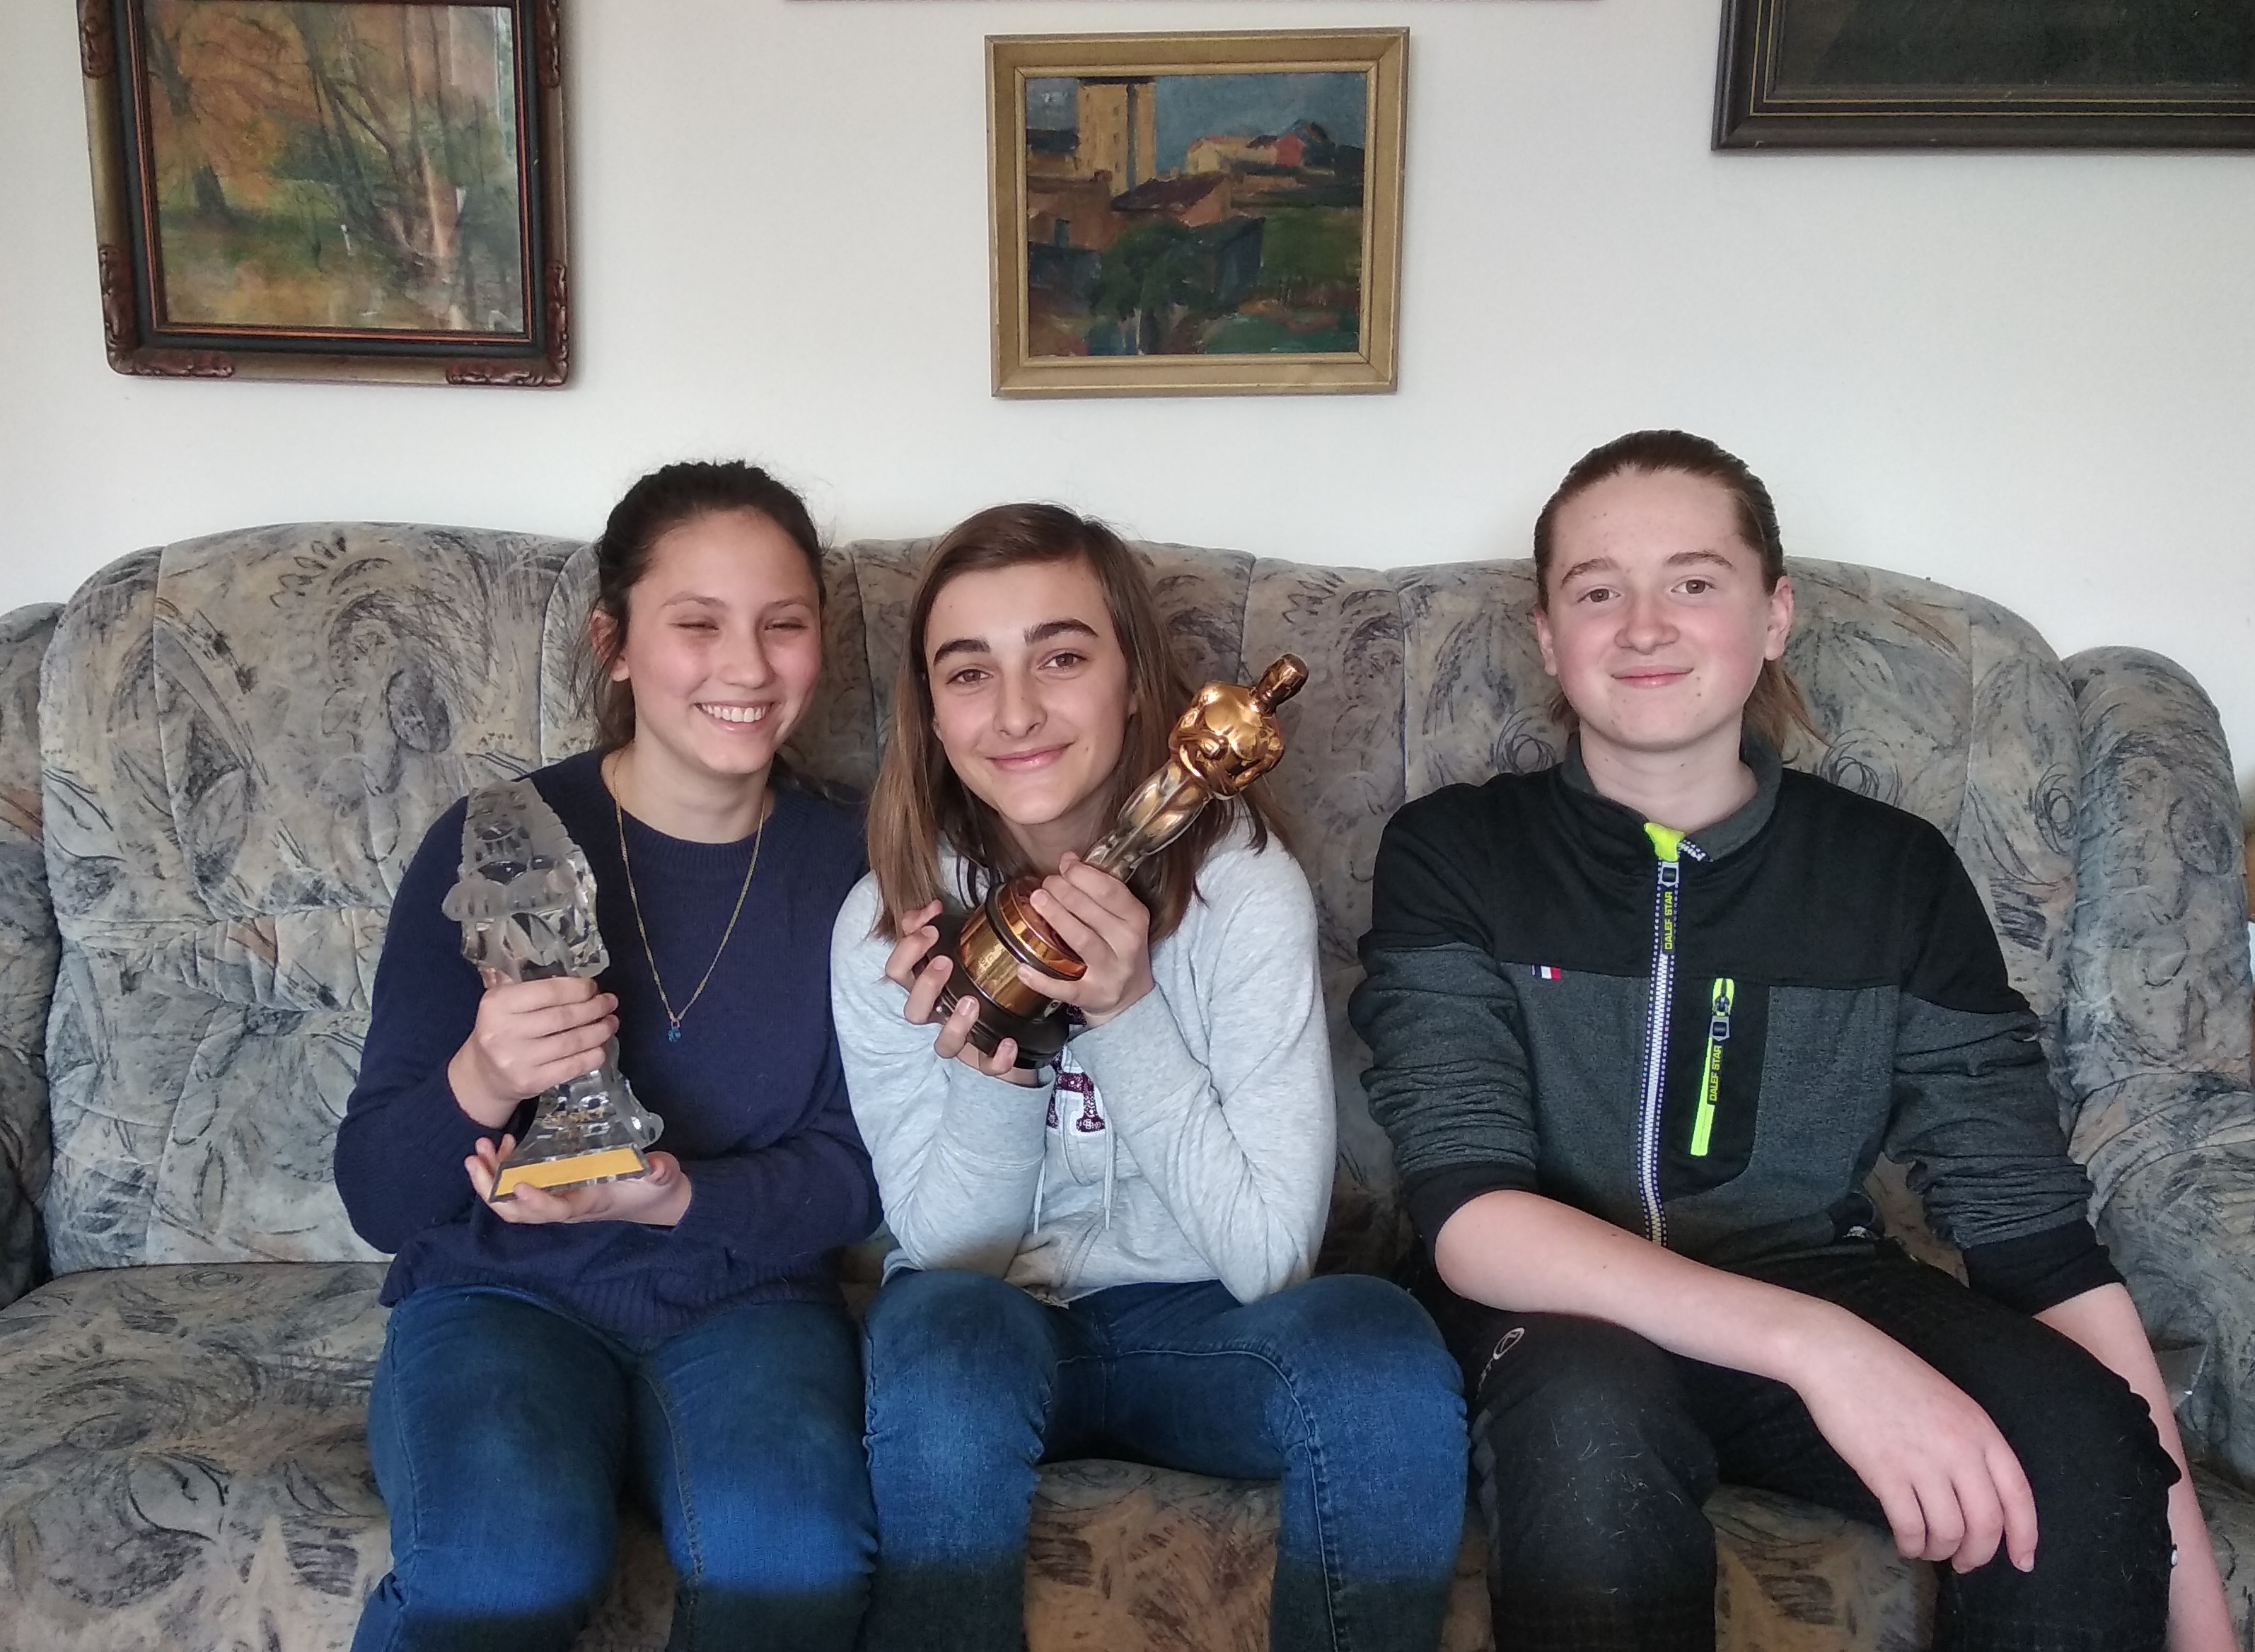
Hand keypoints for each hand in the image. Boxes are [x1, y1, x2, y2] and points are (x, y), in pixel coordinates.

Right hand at [447, 973, 617, 1128]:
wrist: (484, 1075)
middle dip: (594, 1008)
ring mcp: (518, 1059)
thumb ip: (530, 986)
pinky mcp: (532, 1081)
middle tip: (610, 1003)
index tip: (594, 988)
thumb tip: (576, 978)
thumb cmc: (501, 1030)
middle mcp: (505, 1031)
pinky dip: (592, 1056)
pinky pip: (572, 1066)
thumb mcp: (502, 1003)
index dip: (578, 989)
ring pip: (571, 1042)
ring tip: (611, 1023)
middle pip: (563, 1017)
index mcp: (498, 1004)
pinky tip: (602, 1047)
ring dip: (599, 1031)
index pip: (548, 992)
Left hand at [465, 1134, 691, 1225]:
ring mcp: (554, 1197)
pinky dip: (504, 1167)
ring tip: (480, 1148)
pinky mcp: (552, 1185)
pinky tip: (504, 1144)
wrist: (649, 1197)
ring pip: (511, 1198)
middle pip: (518, 1211)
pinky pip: (519, 1183)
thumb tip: (659, 1167)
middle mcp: (563, 1205)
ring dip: (489, 1177)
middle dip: (491, 1189)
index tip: (519, 1183)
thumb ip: (660, 1172)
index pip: (555, 1211)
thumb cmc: (652, 1187)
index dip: (535, 1202)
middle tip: (475, 1159)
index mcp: (586, 1204)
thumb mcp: (661, 1178)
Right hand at [884, 900, 1028, 1081]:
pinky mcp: (984, 1057)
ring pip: (944, 1044)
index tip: (930, 929)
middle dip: (925, 987)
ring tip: (971, 1001)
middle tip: (945, 962)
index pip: (897, 973)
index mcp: (925, 986)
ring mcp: (959, 1039)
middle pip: (913, 1012)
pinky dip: (996, 1059)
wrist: (1014, 1011)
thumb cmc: (975, 973)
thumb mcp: (956, 945)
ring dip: (955, 1024)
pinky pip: (986, 1066)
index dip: (907, 952)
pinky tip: (1008, 1043)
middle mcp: (937, 1014)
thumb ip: (936, 924)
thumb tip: (931, 907)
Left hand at [1022, 855, 1152, 1026]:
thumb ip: (1099, 889)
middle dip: (1064, 892)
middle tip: (1045, 884)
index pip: (1110, 891)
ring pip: (1081, 941)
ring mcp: (1110, 971)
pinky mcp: (1093, 996)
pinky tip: (1023, 968)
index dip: (1083, 874)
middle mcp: (1126, 944)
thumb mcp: (1121, 916)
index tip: (1064, 865)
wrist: (1130, 996)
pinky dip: (1042, 980)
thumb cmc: (1119, 947)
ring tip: (1037, 900)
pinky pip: (1066, 989)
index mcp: (1135, 918)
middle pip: (1091, 912)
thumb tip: (1068, 859)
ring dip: (1057, 918)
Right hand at [1788, 1305, 2038, 1573]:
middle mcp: (1958, 1447)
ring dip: (1940, 1550)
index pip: (2018, 1495)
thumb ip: (1968, 1442)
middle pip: (1986, 1523)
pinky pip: (1910, 1526)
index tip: (2022, 1562)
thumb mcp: (1947, 1401)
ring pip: (1949, 1531)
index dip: (2025, 1535)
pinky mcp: (1884, 1472)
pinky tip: (1905, 1542)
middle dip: (1978, 1554)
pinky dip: (1911, 1544)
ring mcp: (1921, 1460)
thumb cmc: (1889, 1374)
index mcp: (1979, 1428)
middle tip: (1964, 1563)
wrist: (1837, 1354)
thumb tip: (1976, 1494)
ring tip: (1928, 1549)